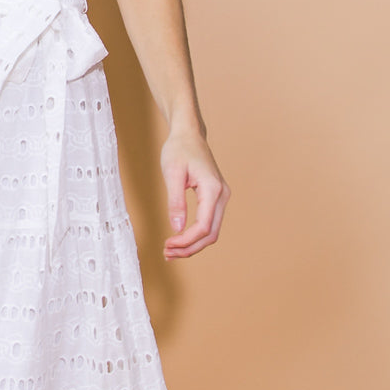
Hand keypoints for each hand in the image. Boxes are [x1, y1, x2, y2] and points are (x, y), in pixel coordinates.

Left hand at [161, 130, 229, 258]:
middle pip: (210, 234)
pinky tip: (179, 239)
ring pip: (211, 232)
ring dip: (192, 245)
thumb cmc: (178, 150)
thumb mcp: (172, 174)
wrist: (189, 135)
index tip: (167, 245)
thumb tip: (176, 228)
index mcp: (213, 189)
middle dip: (189, 248)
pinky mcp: (215, 198)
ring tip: (170, 250)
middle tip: (167, 254)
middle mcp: (222, 195)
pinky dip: (195, 235)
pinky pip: (208, 223)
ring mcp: (221, 197)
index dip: (185, 241)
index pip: (203, 226)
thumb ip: (175, 201)